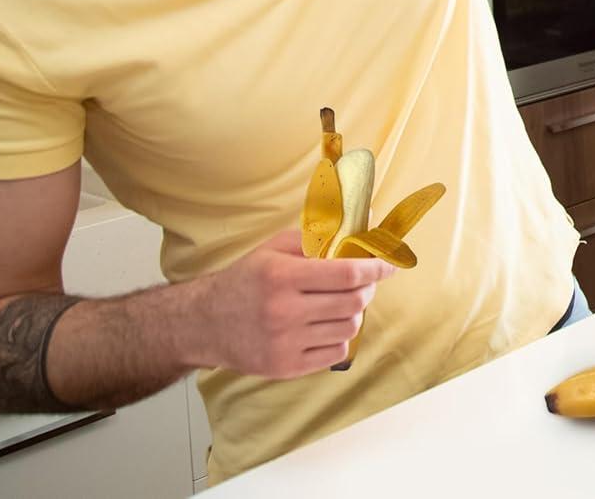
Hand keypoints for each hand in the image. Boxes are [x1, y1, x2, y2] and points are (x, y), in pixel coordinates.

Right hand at [188, 229, 395, 378]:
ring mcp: (286, 343)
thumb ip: (316, 238)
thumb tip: (361, 227)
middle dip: (368, 289)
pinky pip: (336, 353)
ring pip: (348, 328)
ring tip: (340, 303)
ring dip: (353, 313)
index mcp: (282, 276)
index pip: (345, 274)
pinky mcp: (287, 367)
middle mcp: (284, 311)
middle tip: (365, 282)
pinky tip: (325, 325)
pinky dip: (339, 337)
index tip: (389, 264)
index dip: (375, 268)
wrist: (206, 323)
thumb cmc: (245, 280)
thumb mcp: (274, 248)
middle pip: (352, 302)